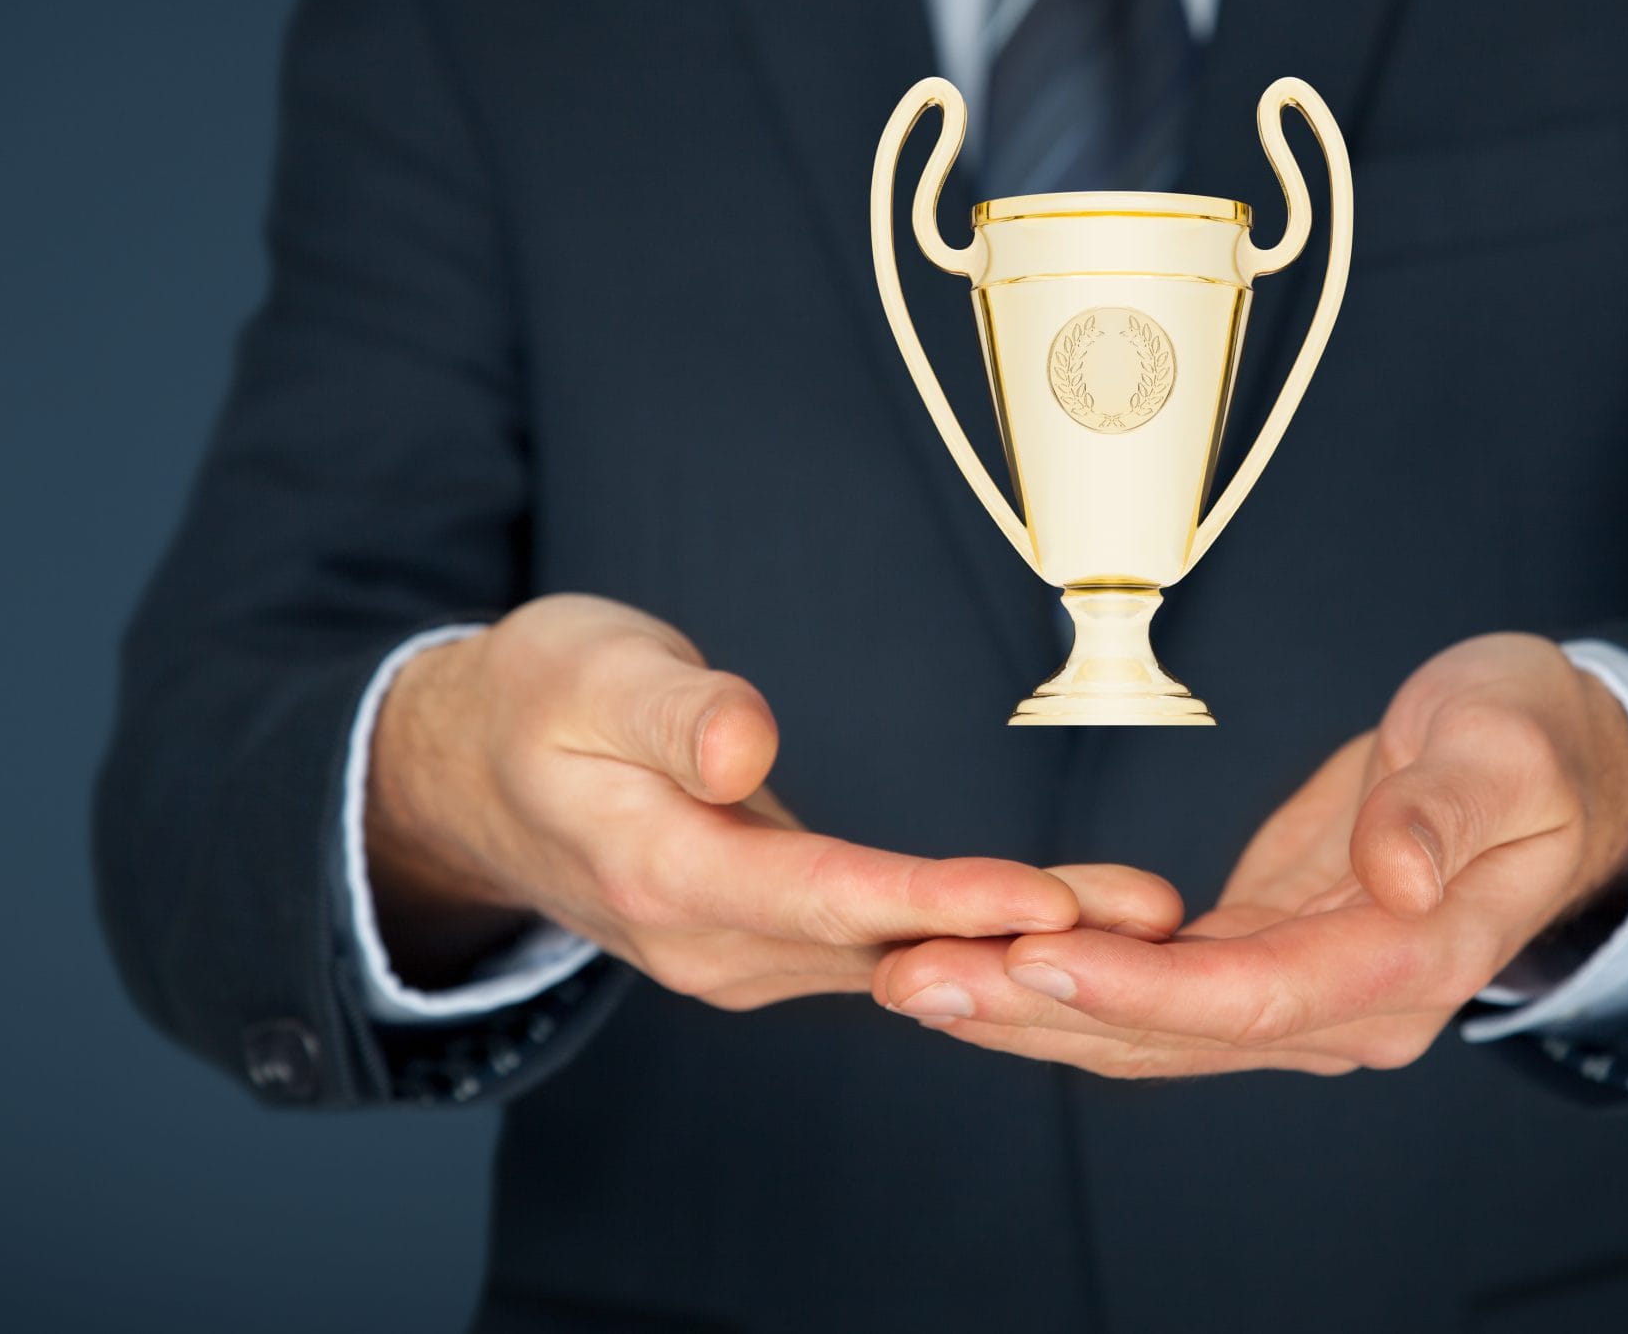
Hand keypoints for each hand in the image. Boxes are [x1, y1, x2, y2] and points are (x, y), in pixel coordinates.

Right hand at [367, 594, 1174, 1009]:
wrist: (477, 775)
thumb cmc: (537, 700)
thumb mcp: (585, 670)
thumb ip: (667, 709)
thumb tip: (742, 744)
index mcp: (659, 872)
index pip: (822, 895)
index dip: (935, 897)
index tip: (1040, 898)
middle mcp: (705, 942)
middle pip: (882, 943)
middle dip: (1020, 933)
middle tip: (1151, 918)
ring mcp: (734, 956)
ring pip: (892, 957)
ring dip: (1012, 942)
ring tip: (1140, 915)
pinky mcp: (761, 945)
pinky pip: (876, 948)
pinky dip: (965, 936)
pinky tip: (1053, 922)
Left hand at [873, 633, 1627, 1074]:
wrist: (1548, 763)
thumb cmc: (1527, 742)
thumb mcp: (1506, 746)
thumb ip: (1448, 812)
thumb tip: (1398, 876)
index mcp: (1410, 962)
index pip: (1252, 995)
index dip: (1138, 986)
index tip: (1034, 956)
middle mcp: (1344, 1005)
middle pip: (1169, 1031)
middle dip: (1032, 1010)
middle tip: (912, 980)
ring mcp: (1296, 990)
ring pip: (1139, 1026)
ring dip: (1018, 1008)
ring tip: (906, 980)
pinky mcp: (1257, 956)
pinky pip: (1143, 989)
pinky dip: (1054, 980)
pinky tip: (971, 962)